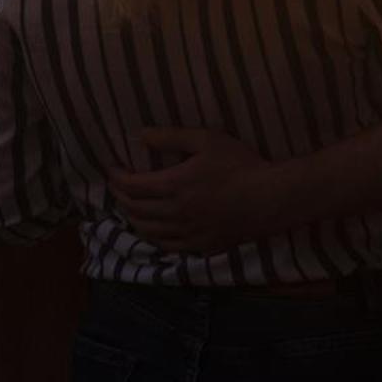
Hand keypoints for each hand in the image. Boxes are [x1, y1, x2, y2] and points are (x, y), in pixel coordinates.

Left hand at [107, 128, 280, 253]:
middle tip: (116, 186)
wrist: (270, 198)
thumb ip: (171, 136)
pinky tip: (152, 229)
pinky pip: (167, 246)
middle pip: (135, 210)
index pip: (132, 186)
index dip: (117, 178)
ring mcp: (188, 234)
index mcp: (174, 185)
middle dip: (120, 197)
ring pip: (147, 231)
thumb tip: (141, 135)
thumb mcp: (207, 139)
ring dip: (132, 218)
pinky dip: (152, 237)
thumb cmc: (240, 164)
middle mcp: (175, 213)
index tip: (112, 169)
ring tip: (129, 207)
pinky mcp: (201, 246)